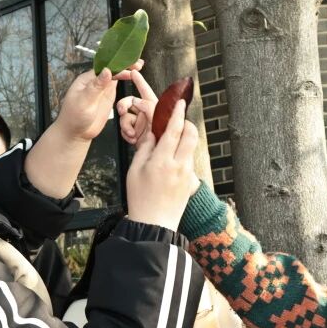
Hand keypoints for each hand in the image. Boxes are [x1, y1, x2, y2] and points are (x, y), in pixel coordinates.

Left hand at [54, 60, 143, 142]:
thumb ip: (96, 86)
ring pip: (116, 75)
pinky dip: (125, 80)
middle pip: (112, 69)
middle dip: (125, 65)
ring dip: (127, 70)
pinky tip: (133, 76)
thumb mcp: (84, 101)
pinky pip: (117, 85)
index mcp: (87, 79)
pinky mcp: (107, 97)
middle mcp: (95, 81)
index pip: (105, 68)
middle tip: (139, 63)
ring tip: (139, 66)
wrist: (76, 133)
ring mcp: (102, 89)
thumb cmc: (74, 117)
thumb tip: (107, 70)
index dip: (118, 64)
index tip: (130, 64)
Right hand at [116, 70, 157, 144]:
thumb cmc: (163, 142)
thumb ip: (148, 108)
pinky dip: (126, 133)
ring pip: (126, 116)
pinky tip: (132, 138)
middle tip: (122, 110)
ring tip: (131, 133)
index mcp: (155, 109)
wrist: (155, 162)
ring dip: (125, 124)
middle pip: (131, 102)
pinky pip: (124, 128)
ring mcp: (140, 124)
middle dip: (124, 105)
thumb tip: (137, 100)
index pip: (146, 91)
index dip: (140, 82)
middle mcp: (147, 115)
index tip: (133, 72)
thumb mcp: (157, 121)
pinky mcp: (135, 133)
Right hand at [124, 95, 198, 229]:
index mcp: (162, 161)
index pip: (173, 130)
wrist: (154, 224)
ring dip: (185, 137)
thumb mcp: (134, 170)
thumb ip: (145, 148)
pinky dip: (183, 152)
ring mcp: (187, 174)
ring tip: (173, 139)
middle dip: (186, 122)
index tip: (179, 102)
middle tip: (178, 119)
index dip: (177, 113)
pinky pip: (189, 159)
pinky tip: (172, 159)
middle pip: (191, 134)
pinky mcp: (191, 181)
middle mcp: (179, 165)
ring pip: (192, 146)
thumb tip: (153, 132)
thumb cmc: (140, 198)